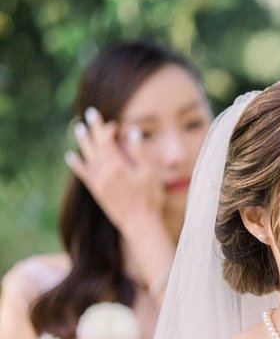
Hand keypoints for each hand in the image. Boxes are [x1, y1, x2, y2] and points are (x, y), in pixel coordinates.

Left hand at [66, 106, 166, 237]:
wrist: (139, 224)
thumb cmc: (149, 199)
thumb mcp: (151, 173)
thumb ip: (140, 152)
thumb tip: (132, 132)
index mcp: (117, 165)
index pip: (107, 140)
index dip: (108, 129)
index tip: (114, 122)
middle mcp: (104, 171)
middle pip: (95, 145)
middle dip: (93, 129)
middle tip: (90, 114)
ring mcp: (98, 181)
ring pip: (87, 156)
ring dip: (83, 142)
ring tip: (79, 129)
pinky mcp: (97, 191)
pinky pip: (83, 174)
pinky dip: (76, 164)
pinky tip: (70, 156)